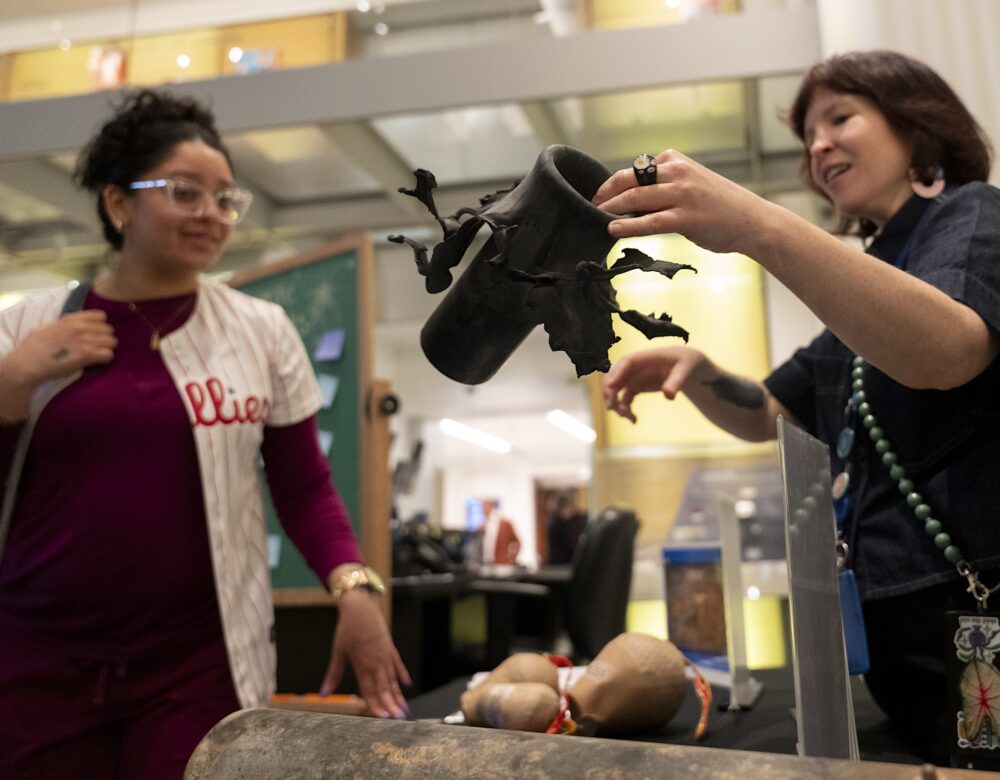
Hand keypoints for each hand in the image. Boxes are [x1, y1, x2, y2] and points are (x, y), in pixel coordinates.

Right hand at [4, 310, 116, 385]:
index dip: (101, 326)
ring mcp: (84, 340)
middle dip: (106, 338)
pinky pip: (109, 354)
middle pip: (109, 330)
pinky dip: (106, 359)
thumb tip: (70, 325)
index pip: (100, 316)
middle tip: (99, 346)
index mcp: (70, 320)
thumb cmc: (33, 347)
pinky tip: (98, 362)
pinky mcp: (87, 355)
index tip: (96, 333)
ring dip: (107, 348)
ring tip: (99, 354)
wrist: (28, 362)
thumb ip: (63, 325)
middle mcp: (80, 328)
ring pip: (112, 342)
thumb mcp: (47, 328)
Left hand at [320, 588, 410, 718]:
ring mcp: (385, 655)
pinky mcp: (390, 647)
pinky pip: (398, 664)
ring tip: (404, 709)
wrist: (360, 607)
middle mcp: (376, 661)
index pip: (370, 690)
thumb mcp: (338, 652)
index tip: (383, 718)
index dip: (376, 705)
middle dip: (391, 704)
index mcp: (362, 664)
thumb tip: (323, 693)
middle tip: (398, 719)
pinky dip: (402, 675)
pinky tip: (407, 685)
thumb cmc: (348, 628)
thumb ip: (333, 675)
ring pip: (392, 679)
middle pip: (384, 687)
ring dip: (398, 695)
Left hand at [592, 149, 772, 254]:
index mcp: (675, 161)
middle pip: (629, 179)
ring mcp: (682, 194)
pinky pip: (650, 221)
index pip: (634, 169)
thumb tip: (628, 200)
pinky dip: (628, 225)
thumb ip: (662, 185)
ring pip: (636, 197)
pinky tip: (613, 230)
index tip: (597, 196)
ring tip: (595, 217)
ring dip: (611, 208)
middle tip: (589, 206)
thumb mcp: (690, 183)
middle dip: (605, 194)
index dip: (611, 184)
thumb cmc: (719, 205)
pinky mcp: (686, 217)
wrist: (752, 220)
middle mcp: (677, 172)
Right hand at [603, 346, 705, 422]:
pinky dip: (625, 410)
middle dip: (609, 392)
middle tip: (614, 408)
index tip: (610, 387)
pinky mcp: (634, 387)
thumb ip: (675, 383)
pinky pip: (624, 399)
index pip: (625, 363)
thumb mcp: (684, 371)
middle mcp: (633, 367)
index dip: (616, 374)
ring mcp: (632, 377)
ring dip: (616, 404)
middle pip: (613, 376)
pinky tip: (634, 420)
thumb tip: (669, 396)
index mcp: (644, 358)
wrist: (685, 365)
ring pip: (615, 390)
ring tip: (628, 417)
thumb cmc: (684, 363)